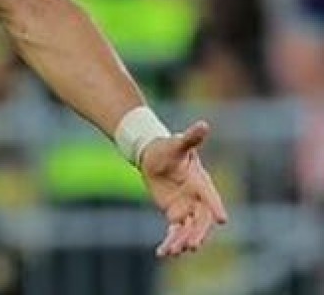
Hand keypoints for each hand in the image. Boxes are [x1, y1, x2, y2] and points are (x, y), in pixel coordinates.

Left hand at [140, 120, 228, 256]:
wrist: (156, 156)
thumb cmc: (169, 148)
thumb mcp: (178, 143)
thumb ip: (191, 138)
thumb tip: (203, 125)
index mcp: (201, 182)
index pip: (211, 196)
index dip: (215, 206)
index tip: (222, 219)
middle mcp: (197, 198)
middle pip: (202, 220)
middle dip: (198, 232)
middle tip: (193, 244)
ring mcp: (186, 208)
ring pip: (189, 229)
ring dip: (183, 240)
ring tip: (175, 251)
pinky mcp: (175, 214)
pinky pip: (175, 231)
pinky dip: (171, 241)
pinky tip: (164, 252)